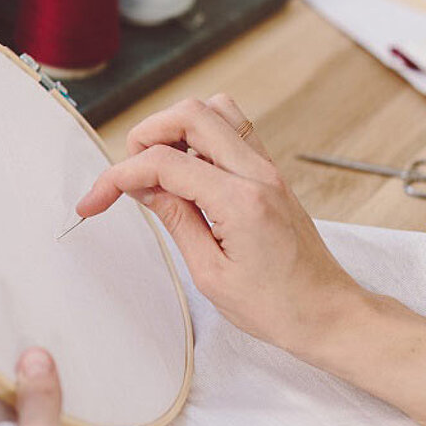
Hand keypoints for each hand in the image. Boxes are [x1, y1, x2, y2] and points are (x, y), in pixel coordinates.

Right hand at [77, 95, 365, 354]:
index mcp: (241, 201)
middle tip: (128, 174)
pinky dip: (200, 138)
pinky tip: (187, 172)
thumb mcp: (210, 274)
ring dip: (176, 129)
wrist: (330, 314)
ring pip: (215, 111)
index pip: (164, 163)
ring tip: (156, 168)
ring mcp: (268, 169)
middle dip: (146, 135)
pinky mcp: (271, 174)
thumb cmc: (279, 306)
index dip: (118, 177)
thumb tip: (143, 187)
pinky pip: (233, 130)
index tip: (96, 200)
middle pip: (191, 114)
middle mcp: (258, 173)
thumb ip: (175, 219)